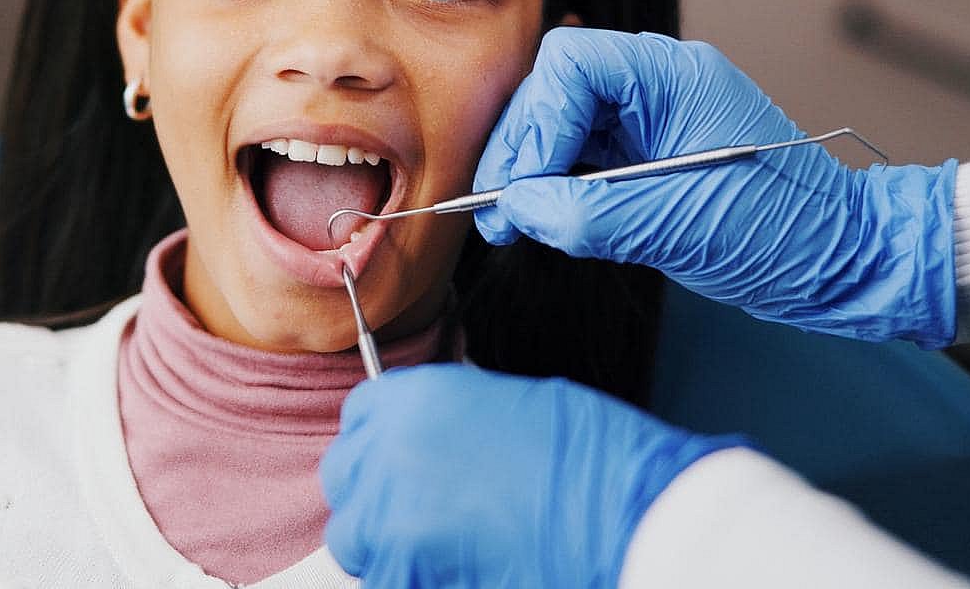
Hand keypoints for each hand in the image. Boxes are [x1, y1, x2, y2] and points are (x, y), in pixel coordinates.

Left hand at [321, 365, 742, 588]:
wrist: (625, 515)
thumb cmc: (590, 458)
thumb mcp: (508, 407)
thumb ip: (449, 424)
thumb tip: (433, 444)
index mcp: (413, 397)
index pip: (359, 416)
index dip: (384, 442)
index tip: (404, 461)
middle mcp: (386, 450)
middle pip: (344, 477)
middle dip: (375, 495)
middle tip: (421, 514)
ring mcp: (387, 517)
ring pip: (354, 539)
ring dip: (388, 547)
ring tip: (444, 550)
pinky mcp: (402, 573)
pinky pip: (385, 580)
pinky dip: (413, 578)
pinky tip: (459, 570)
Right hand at [475, 28, 957, 346]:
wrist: (848, 264)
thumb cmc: (792, 234)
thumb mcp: (683, 226)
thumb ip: (591, 214)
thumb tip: (517, 209)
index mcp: (676, 77)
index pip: (572, 66)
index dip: (535, 122)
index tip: (521, 183)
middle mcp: (660, 87)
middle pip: (556, 92)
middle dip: (521, 148)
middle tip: (498, 208)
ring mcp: (655, 121)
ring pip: (563, 126)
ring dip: (529, 171)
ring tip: (506, 223)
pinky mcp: (650, 160)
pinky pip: (583, 158)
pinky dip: (554, 188)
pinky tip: (535, 220)